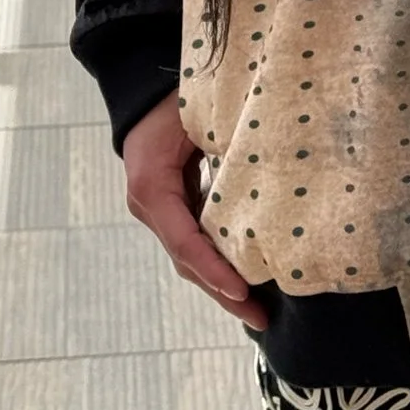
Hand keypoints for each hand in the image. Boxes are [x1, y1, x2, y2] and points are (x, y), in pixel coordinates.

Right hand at [122, 97, 268, 330]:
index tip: (243, 291)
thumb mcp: (196, 116)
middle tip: (261, 319)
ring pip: (190, 258)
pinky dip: (217, 263)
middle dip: (224, 293)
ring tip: (259, 311)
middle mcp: (149, 206)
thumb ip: (224, 143)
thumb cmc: (173, 98)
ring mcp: (157, 211)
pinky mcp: (170, 209)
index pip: (183, 239)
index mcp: (152, 185)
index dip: (213, 268)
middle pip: (187, 260)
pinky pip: (193, 243)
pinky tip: (245, 278)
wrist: (142, 91)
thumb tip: (267, 167)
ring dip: (222, 285)